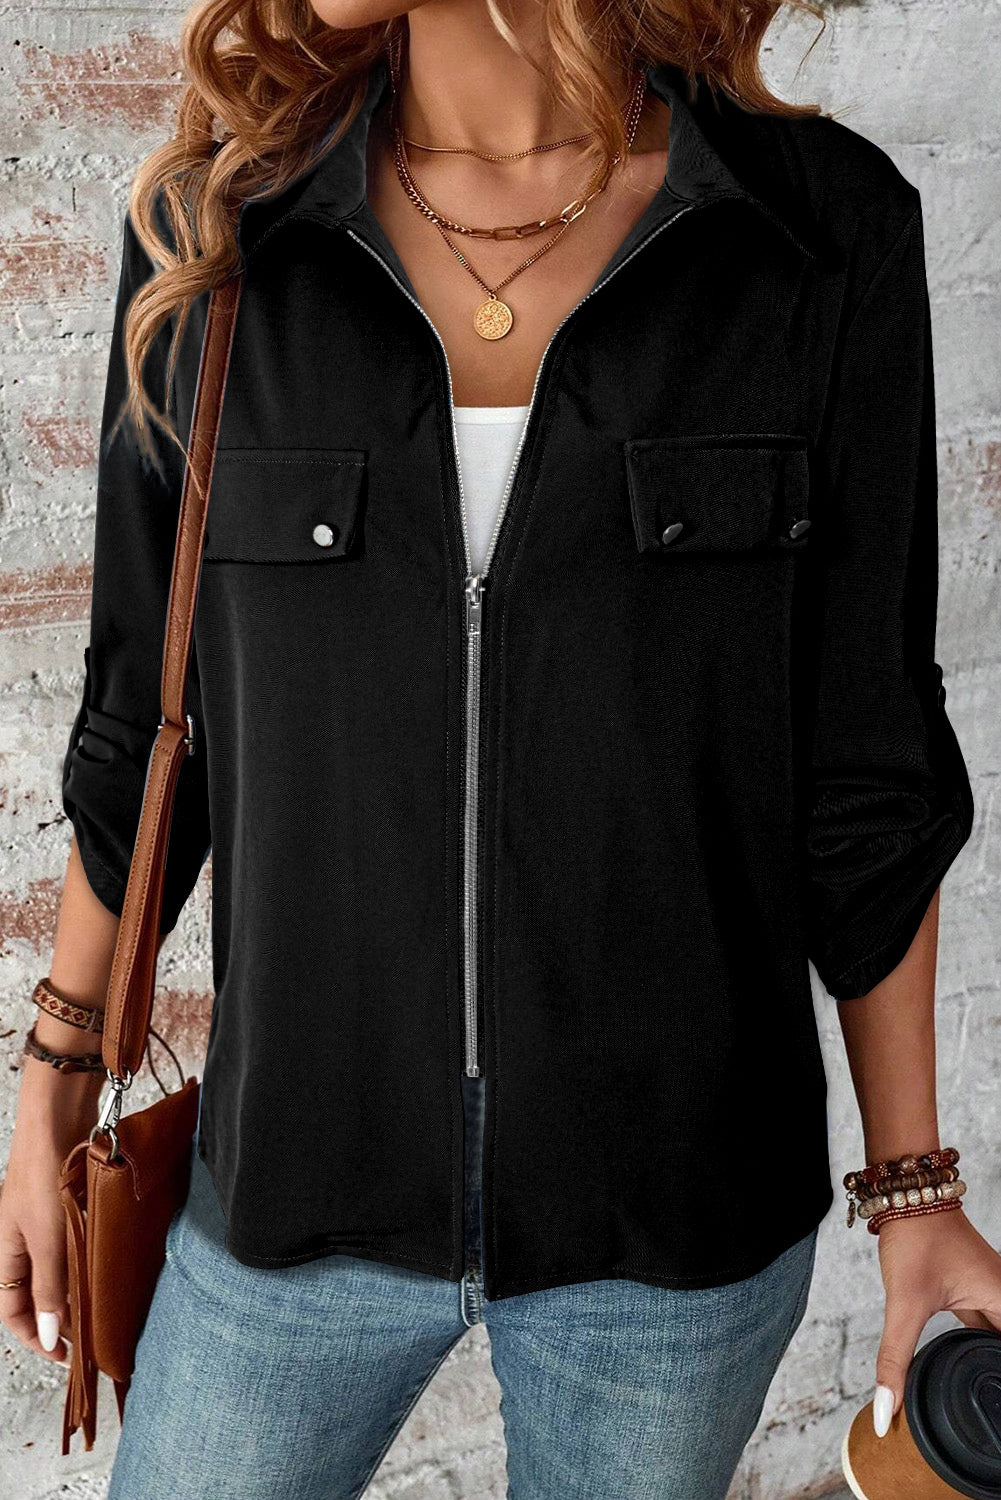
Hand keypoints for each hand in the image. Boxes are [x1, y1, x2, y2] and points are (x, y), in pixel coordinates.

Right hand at [0, 1057, 104, 1366]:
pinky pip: (74, 1244)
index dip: (36, 1337)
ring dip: (78, 1288)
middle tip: (93, 1334)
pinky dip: (88, 1260)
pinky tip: (108, 1265)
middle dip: (61, 1316)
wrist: (57, 1120)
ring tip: (105, 1305)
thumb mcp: (46, 1239)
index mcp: (6, 1255)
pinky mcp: (65, 1206)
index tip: (68, 1355)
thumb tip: (48, 1333)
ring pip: (59, 1269)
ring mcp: (43, 1223)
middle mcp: (21, 1242)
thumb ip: (48, 1286)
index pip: (14, 1312)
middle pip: (38, 1293)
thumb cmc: (43, 1178)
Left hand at [872, 1207, 1000, 1434]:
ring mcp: (989, 1290)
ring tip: (977, 1393)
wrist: (906, 1194)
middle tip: (984, 1406)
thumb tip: (884, 1410)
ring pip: (993, 1335)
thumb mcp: (904, 1303)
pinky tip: (962, 1360)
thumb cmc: (915, 1236)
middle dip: (992, 1372)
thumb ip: (895, 1359)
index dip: (997, 1381)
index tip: (990, 1405)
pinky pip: (982, 1323)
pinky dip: (973, 1342)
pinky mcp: (972, 1286)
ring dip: (986, 1358)